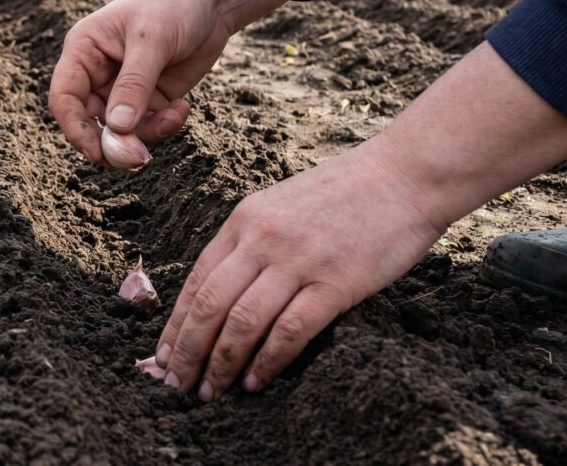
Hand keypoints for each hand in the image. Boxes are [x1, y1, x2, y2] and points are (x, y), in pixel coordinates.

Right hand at [47, 0, 320, 166]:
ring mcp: (122, 89)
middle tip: (139, 159)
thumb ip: (134, 84)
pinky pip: (147, 128)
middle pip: (89, 123)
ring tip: (175, 115)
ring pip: (119, 132)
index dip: (76, 129)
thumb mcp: (153, 41)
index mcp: (84, 51)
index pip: (65, 98)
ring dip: (145, 136)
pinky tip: (183, 107)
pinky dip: (163, 127)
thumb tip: (118, 127)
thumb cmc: (174, 4)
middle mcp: (97, 73)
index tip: (98, 152)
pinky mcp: (148, 100)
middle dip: (114, 143)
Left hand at [150, 140, 445, 400]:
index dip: (175, 324)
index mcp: (244, 220)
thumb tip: (222, 291)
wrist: (405, 174)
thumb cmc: (346, 194)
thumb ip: (251, 242)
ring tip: (210, 392)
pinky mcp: (336, 282)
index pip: (195, 280)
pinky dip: (267, 361)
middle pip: (209, 304)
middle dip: (187, 351)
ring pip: (241, 321)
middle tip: (177, 385)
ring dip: (220, 363)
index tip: (161, 357)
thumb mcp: (280, 206)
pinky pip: (289, 330)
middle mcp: (262, 239)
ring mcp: (298, 260)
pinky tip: (255, 381)